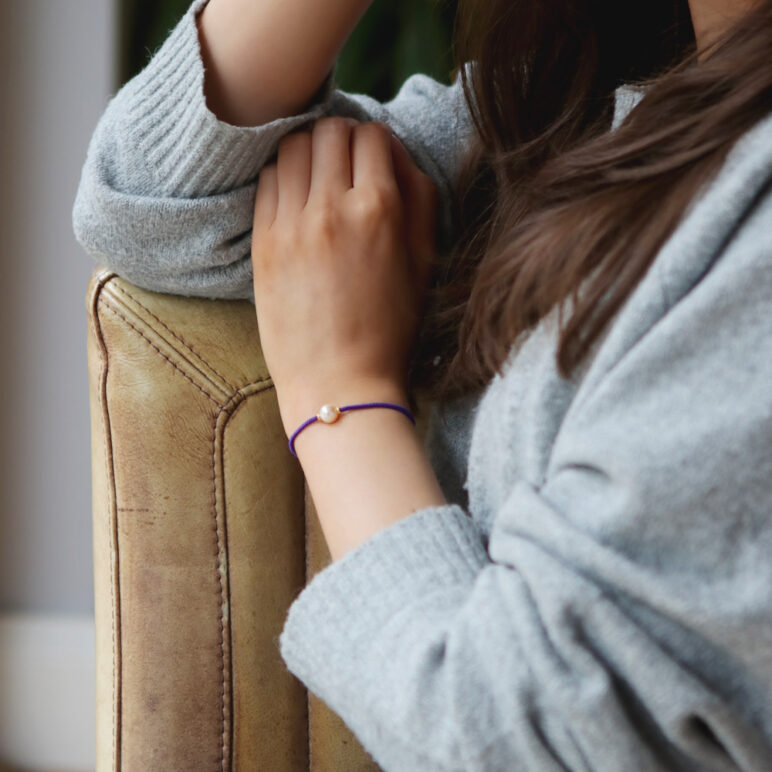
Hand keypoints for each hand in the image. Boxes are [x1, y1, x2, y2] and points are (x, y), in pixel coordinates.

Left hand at [251, 117, 437, 433]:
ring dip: (308, 151)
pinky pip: (267, 180)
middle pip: (328, 130)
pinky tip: (295, 198)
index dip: (376, 141)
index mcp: (380, 210)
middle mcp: (332, 207)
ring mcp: (291, 224)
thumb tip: (396, 153)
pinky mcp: (263, 242)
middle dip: (341, 137)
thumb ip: (419, 199)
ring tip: (318, 177)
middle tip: (345, 162)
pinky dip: (283, 176)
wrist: (340, 383)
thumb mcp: (424, 263)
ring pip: (291, 147)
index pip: (371, 135)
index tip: (374, 159)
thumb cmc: (391, 329)